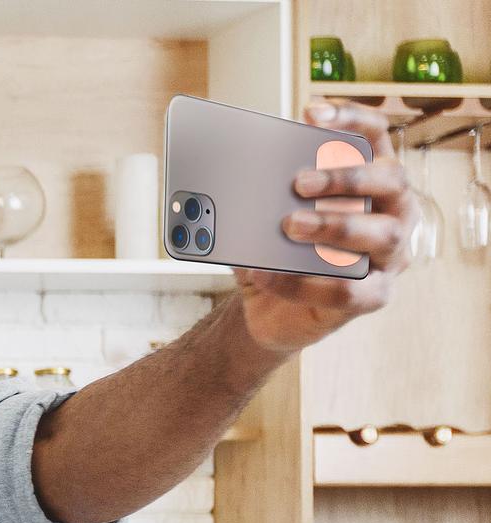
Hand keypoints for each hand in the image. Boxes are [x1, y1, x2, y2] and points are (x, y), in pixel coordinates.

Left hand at [232, 100, 417, 352]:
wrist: (271, 307)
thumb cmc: (278, 249)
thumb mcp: (266, 216)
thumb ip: (262, 194)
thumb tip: (231, 175)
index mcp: (372, 179)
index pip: (376, 134)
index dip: (351, 117)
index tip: (311, 112)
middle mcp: (394, 211)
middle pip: (393, 179)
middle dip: (347, 176)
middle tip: (299, 182)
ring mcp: (391, 256)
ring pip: (385, 234)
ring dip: (336, 226)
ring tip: (290, 225)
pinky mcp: (374, 295)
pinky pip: (349, 291)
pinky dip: (302, 282)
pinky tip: (265, 273)